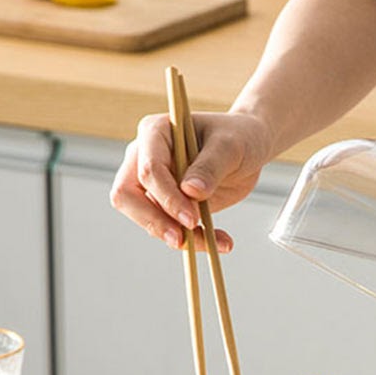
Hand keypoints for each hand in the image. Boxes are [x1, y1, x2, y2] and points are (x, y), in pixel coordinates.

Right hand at [109, 110, 273, 250]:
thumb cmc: (238, 138)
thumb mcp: (230, 147)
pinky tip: (221, 242)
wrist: (248, 149)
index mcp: (155, 133)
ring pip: (148, 219)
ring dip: (181, 238)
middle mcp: (146, 157)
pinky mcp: (167, 205)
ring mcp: (154, 183)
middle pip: (127, 196)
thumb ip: (210, 166)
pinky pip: (170, 229)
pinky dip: (195, 241)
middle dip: (153, 222)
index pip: (148, 170)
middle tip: (182, 241)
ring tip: (220, 242)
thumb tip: (190, 191)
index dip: (167, 198)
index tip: (193, 219)